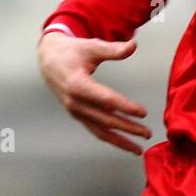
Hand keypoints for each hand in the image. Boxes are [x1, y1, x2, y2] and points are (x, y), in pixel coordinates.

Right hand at [37, 33, 151, 154]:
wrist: (48, 60)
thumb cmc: (71, 52)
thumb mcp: (91, 47)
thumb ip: (113, 49)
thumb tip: (133, 45)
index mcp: (78, 84)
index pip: (106, 100)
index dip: (125, 107)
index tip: (142, 112)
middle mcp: (75, 102)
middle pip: (105, 119)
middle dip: (128, 128)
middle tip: (147, 133)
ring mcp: (75, 111)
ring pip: (100, 131)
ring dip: (120, 141)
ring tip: (138, 149)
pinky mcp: (77, 115)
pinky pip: (95, 130)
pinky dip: (110, 139)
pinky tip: (125, 144)